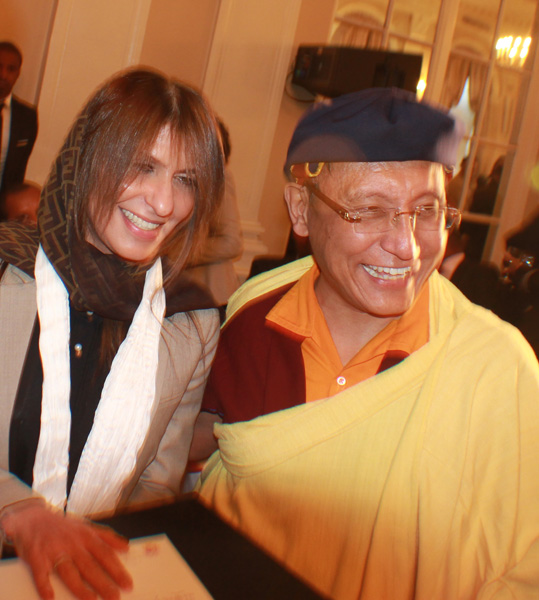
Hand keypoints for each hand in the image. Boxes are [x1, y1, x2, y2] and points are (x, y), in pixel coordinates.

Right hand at [1, 499, 132, 599]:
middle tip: (115, 597)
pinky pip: (41, 574)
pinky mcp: (36, 557)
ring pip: (69, 571)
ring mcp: (54, 550)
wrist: (32, 518)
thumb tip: (126, 547)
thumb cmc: (63, 526)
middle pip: (90, 566)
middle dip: (103, 583)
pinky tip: (50, 598)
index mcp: (86, 536)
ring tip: (91, 599)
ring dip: (80, 587)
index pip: (105, 554)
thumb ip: (106, 536)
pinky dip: (45, 586)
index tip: (127, 584)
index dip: (117, 569)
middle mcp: (72, 543)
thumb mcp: (86, 526)